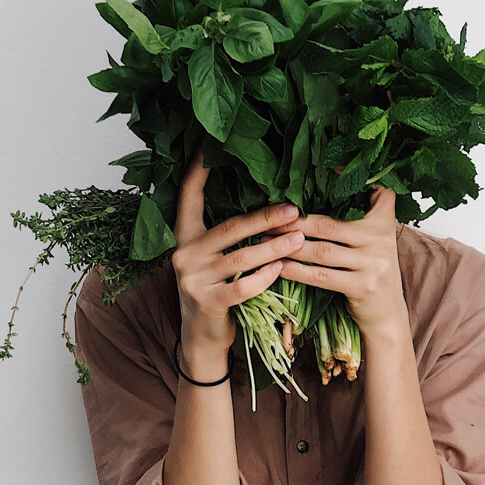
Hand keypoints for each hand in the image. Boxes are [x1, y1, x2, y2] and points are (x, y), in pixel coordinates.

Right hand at [172, 145, 305, 371]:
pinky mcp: (207, 303)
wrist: (201, 338)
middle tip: (295, 209)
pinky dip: (264, 277)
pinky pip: (242, 287)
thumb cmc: (216, 290)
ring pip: (241, 258)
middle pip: (230, 227)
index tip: (210, 146)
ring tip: (300, 239)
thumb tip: (268, 206)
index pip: (188, 195)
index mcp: (184, 236)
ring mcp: (193, 279)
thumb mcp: (212, 258)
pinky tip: (282, 269)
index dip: (198, 170)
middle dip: (265, 217)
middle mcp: (184, 254)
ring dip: (274, 248)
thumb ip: (227, 235)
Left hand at [261, 171, 405, 333]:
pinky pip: (321, 276)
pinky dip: (297, 271)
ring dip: (290, 245)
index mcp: (384, 221)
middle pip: (329, 224)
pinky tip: (279, 265)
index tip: (325, 166)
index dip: (350, 178)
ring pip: (321, 250)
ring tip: (266, 240)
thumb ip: (360, 215)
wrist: (387, 314)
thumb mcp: (375, 239)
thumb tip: (324, 184)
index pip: (375, 192)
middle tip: (268, 217)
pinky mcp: (361, 287)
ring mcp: (373, 264)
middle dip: (295, 222)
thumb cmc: (371, 270)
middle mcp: (381, 239)